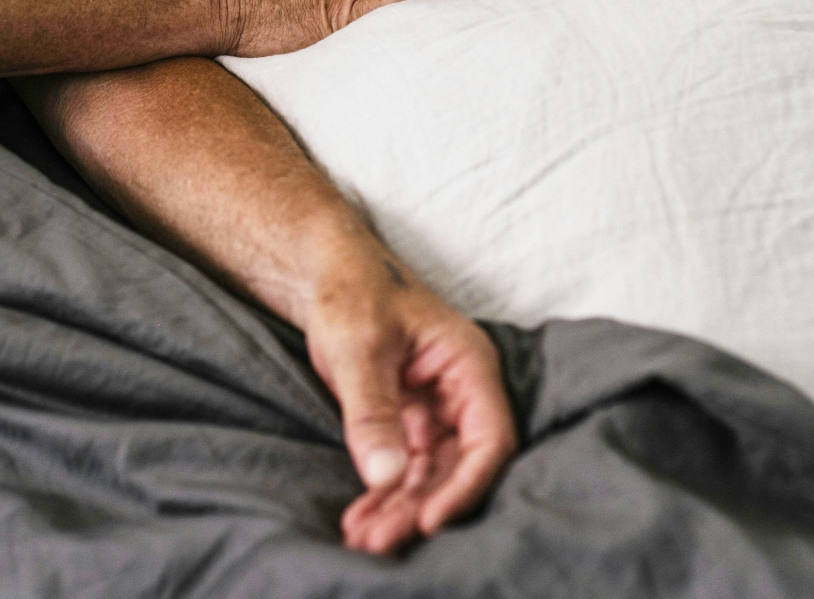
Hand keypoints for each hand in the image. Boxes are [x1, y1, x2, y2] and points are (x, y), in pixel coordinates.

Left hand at [303, 255, 518, 554]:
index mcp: (469, 365)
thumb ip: (372, 410)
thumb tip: (384, 475)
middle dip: (421, 505)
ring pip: (430, 472)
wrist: (324, 271)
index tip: (429, 519)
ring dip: (400, 507)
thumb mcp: (359, 347)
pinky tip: (360, 520)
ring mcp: (436, 409)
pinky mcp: (409, 421)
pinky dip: (385, 494)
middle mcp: (462, 392)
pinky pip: (405, 467)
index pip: (489, 437)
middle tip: (380, 541)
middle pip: (458, 464)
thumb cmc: (352, 291)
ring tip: (363, 538)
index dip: (465, 484)